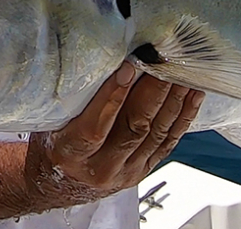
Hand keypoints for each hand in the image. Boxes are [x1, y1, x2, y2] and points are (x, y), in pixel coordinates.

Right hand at [24, 61, 203, 207]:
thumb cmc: (51, 145)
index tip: (128, 68)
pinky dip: (183, 116)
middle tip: (164, 61)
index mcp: (70, 154)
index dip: (113, 97)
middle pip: (134, 128)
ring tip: (184, 72)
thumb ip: (70, 100)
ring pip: (156, 134)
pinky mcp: (143, 170)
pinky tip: (192, 95)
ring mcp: (126, 172)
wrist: (57, 183)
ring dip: (173, 101)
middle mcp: (101, 168)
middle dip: (153, 91)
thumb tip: (90, 58)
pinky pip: (168, 142)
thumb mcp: (48, 124)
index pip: (94, 127)